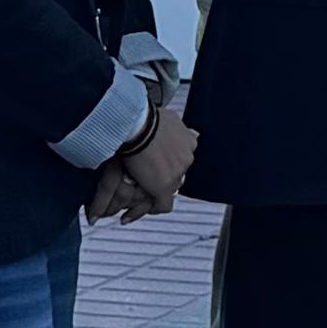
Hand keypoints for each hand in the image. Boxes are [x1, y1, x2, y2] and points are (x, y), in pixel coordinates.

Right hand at [97, 102, 200, 220]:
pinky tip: (136, 211)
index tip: (158, 163)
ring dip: (156, 188)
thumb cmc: (145, 116)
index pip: (182, 158)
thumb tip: (179, 124)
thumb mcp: (167, 117)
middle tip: (147, 175)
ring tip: (138, 191)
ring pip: (170, 187)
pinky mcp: (164, 187)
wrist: (137, 124)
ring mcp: (177, 173)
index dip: (169, 162)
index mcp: (190, 141)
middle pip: (177, 172)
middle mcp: (187, 157)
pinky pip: (163, 204)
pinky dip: (152, 208)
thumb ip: (175, 125)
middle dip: (164, 174)